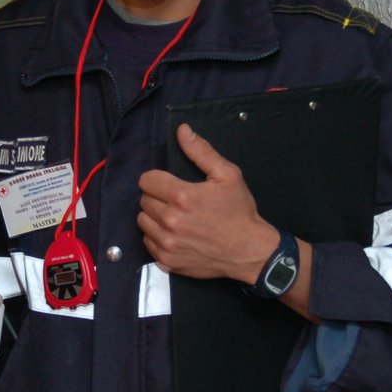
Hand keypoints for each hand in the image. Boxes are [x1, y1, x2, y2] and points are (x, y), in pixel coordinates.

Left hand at [137, 124, 278, 283]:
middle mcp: (170, 220)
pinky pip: (148, 242)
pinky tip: (175, 233)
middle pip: (144, 200)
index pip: (147, 180)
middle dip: (157, 196)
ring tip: (174, 216)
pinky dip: (157, 236)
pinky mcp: (167, 260)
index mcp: (182, 196)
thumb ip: (201, 151)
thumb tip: (182, 130)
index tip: (169, 183)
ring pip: (143, 221)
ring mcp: (167, 243)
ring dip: (154, 216)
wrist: (248, 251)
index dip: (157, 179)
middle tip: (177, 201)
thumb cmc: (239, 212)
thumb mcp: (227, 175)